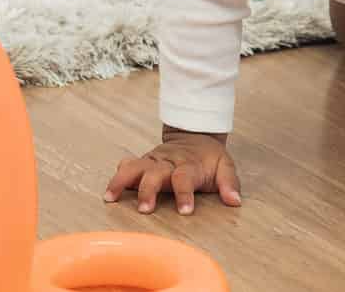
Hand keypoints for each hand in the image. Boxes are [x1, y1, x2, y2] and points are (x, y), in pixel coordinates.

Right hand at [103, 126, 241, 214]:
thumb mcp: (225, 165)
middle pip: (155, 173)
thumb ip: (229, 183)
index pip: (185, 178)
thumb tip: (235, 200)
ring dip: (123, 181)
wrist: (195, 134)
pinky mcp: (144, 162)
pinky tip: (110, 191)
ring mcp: (154, 161)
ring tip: (111, 197)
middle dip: (148, 190)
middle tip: (144, 209)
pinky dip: (118, 175)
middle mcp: (168, 162)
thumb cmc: (208, 157)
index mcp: (189, 164)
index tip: (185, 211)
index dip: (185, 194)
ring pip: (135, 167)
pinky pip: (128, 165)